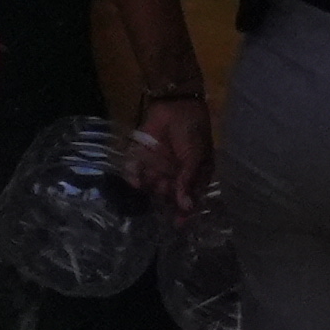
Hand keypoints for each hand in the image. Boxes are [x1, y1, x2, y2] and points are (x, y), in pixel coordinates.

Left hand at [128, 94, 210, 210]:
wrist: (176, 105)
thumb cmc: (193, 131)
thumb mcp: (196, 157)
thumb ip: (188, 181)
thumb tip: (187, 207)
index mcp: (192, 176)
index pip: (188, 199)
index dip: (183, 213)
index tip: (178, 225)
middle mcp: (173, 176)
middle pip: (167, 196)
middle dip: (163, 201)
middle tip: (160, 203)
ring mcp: (157, 168)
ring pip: (150, 186)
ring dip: (148, 190)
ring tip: (147, 191)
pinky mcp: (141, 158)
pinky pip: (134, 172)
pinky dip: (133, 177)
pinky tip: (134, 182)